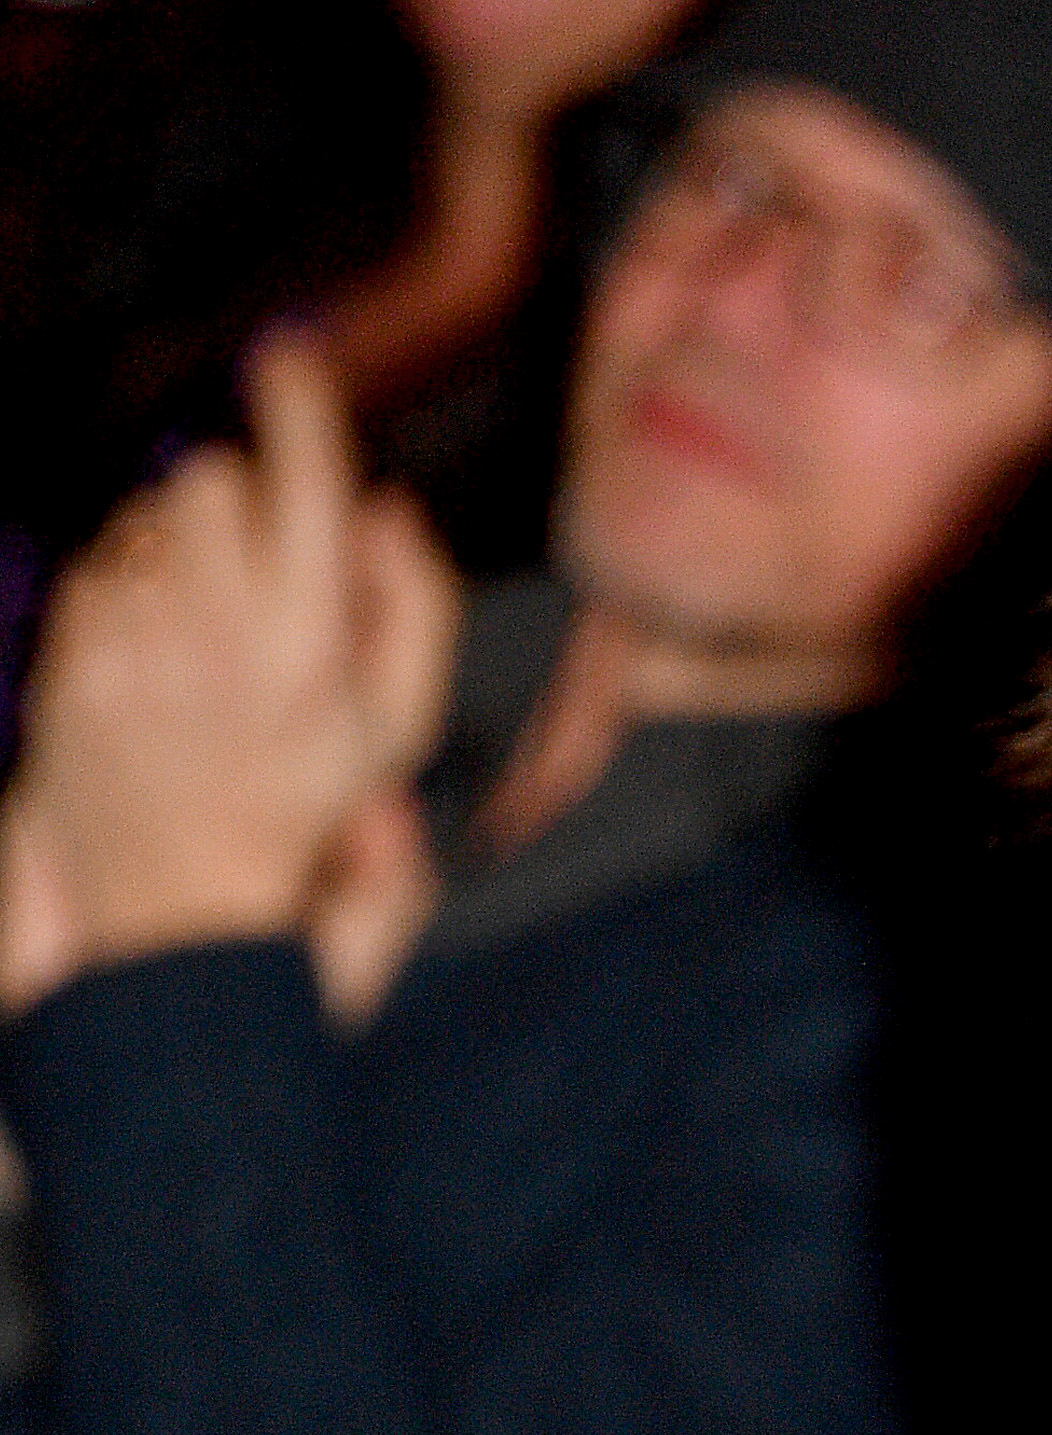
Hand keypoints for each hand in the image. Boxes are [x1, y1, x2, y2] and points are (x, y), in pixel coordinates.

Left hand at [0, 333, 458, 1000]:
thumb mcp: (397, 730)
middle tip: (261, 572)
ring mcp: (134, 633)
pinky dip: (133, 595)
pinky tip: (159, 661)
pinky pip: (102, 566)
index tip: (297, 357)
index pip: (303, 479)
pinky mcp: (71, 644)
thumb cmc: (303, 809)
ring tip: (208, 636)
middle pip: (215, 476)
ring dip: (183, 549)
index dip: (302, 404)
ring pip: (151, 516)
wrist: (181, 898)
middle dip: (241, 502)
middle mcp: (217, 626)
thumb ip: (417, 612)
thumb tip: (392, 505)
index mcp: (310, 643)